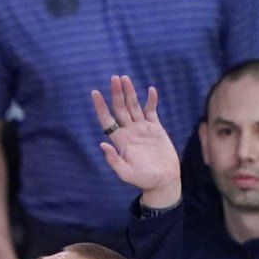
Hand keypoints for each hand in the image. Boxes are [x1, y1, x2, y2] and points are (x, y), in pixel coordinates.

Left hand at [91, 75, 179, 205]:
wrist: (163, 181)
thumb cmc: (143, 179)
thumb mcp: (126, 173)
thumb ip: (114, 160)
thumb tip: (102, 145)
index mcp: (120, 140)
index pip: (107, 119)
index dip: (100, 106)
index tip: (95, 92)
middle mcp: (129, 131)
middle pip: (120, 108)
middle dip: (116, 93)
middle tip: (114, 78)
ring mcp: (142, 128)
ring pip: (134, 106)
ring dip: (130, 92)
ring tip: (125, 78)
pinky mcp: (156, 128)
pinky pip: (151, 111)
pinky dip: (151, 101)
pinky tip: (150, 90)